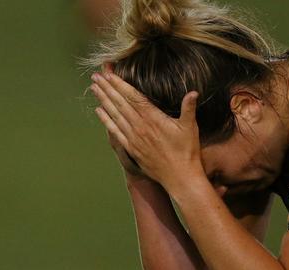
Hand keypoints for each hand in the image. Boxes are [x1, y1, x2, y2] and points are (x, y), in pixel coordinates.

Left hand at [90, 71, 204, 190]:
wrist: (179, 177)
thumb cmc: (187, 152)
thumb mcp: (191, 128)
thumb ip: (189, 108)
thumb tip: (194, 92)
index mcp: (153, 119)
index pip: (133, 97)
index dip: (120, 84)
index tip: (109, 74)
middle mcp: (140, 126)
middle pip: (120, 103)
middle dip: (107, 88)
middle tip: (96, 76)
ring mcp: (134, 138)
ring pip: (115, 115)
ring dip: (104, 100)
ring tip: (94, 88)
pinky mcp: (132, 148)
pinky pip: (115, 131)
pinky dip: (106, 120)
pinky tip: (99, 111)